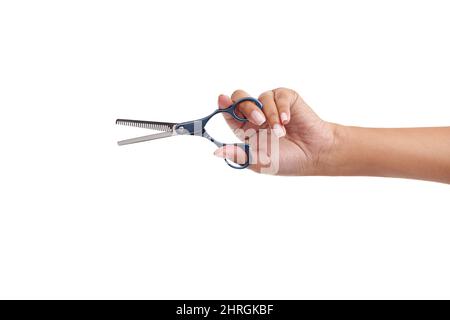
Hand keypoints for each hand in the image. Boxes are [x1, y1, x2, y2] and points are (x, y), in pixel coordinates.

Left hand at [214, 88, 335, 174]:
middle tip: (258, 120)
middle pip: (240, 98)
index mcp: (246, 129)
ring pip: (261, 97)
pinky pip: (279, 96)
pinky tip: (287, 121)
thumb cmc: (287, 160)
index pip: (230, 113)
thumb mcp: (259, 162)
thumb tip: (216, 152)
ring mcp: (272, 106)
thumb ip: (239, 155)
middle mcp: (257, 115)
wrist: (314, 154)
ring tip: (281, 132)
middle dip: (246, 106)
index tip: (222, 99)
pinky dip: (281, 108)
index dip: (224, 105)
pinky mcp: (287, 100)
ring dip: (271, 116)